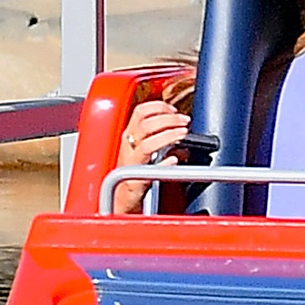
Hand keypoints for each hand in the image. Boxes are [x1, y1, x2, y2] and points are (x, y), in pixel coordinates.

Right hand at [113, 98, 191, 214]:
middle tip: (184, 121)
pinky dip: (164, 163)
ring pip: (147, 143)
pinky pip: (150, 169)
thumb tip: (181, 134)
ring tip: (182, 134)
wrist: (121, 197)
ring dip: (168, 136)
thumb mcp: (146, 150)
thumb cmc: (132, 172)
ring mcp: (131, 162)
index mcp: (129, 135)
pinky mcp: (136, 179)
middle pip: (145, 123)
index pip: (140, 111)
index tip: (174, 110)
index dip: (159, 107)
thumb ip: (160, 138)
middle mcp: (128, 146)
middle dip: (168, 118)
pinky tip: (173, 160)